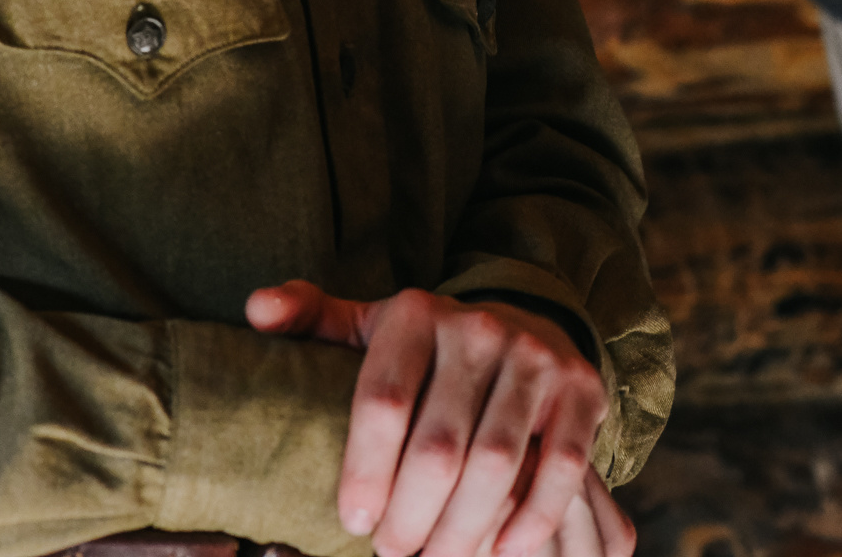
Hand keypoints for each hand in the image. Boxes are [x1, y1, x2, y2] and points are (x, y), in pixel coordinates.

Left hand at [247, 280, 633, 556]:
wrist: (528, 320)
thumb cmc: (428, 347)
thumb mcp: (370, 326)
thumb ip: (311, 319)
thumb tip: (260, 310)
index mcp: (417, 314)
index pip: (383, 400)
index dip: (365, 471)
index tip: (353, 522)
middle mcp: (481, 328)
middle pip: (440, 445)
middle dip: (411, 517)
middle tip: (392, 554)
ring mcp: (538, 358)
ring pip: (497, 463)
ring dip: (463, 530)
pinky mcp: (582, 390)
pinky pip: (561, 466)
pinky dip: (533, 519)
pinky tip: (504, 553)